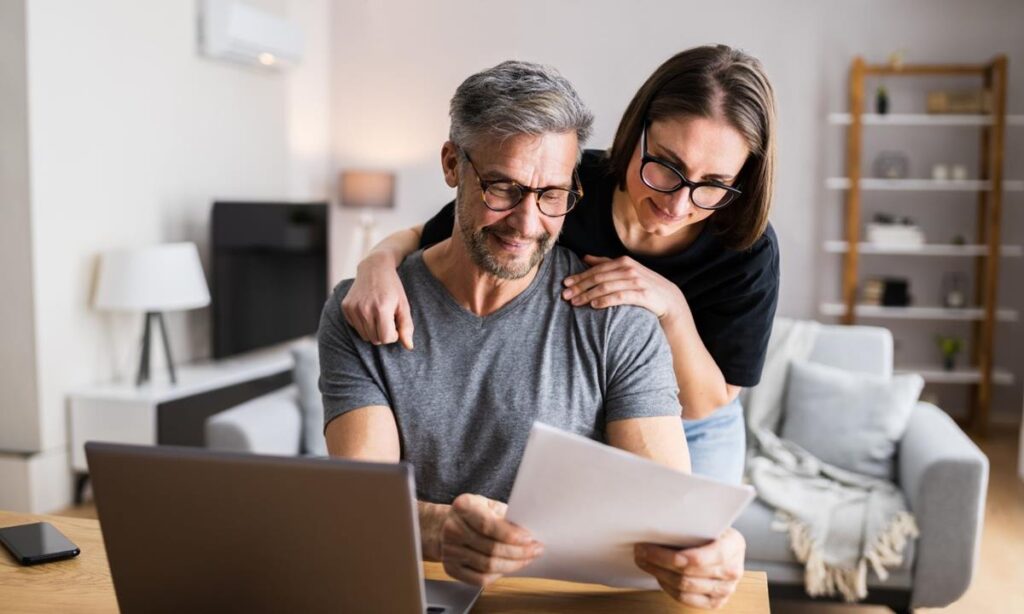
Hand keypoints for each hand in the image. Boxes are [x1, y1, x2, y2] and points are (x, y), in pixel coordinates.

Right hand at [341, 253, 413, 348]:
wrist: (374, 267)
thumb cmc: (393, 288)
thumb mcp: (404, 305)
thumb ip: (407, 327)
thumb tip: (409, 346)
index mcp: (381, 309)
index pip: (386, 338)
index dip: (393, 335)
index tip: (396, 324)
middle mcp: (365, 309)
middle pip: (375, 339)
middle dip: (384, 333)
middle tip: (388, 319)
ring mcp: (353, 308)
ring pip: (365, 336)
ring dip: (373, 330)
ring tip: (379, 315)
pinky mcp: (346, 307)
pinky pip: (355, 327)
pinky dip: (363, 323)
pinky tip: (368, 310)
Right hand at [440, 494, 543, 586]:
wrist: (444, 525)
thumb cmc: (473, 513)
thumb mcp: (488, 504)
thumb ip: (505, 515)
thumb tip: (527, 531)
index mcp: (463, 506)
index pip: (487, 525)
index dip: (510, 534)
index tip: (529, 538)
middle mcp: (452, 528)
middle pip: (490, 548)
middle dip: (518, 552)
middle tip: (535, 550)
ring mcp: (449, 551)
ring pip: (487, 566)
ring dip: (513, 565)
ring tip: (527, 559)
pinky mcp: (451, 568)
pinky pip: (479, 579)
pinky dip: (498, 575)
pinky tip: (509, 568)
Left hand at [562, 255, 685, 321]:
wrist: (669, 300)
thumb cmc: (643, 285)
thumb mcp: (625, 271)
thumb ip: (605, 263)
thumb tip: (584, 257)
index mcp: (623, 261)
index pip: (596, 269)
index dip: (579, 276)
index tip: (565, 284)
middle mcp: (629, 269)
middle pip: (598, 277)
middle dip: (579, 286)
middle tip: (565, 295)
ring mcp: (636, 281)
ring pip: (605, 287)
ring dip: (588, 295)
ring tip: (575, 303)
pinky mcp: (642, 294)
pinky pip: (619, 297)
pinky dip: (604, 300)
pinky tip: (593, 306)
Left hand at [634, 527, 744, 608]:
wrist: (729, 545)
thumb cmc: (714, 530)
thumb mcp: (708, 521)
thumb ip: (690, 524)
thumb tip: (655, 525)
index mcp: (733, 545)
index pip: (697, 559)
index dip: (666, 556)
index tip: (645, 547)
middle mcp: (733, 570)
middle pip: (686, 574)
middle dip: (657, 563)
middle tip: (640, 552)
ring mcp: (726, 589)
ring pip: (684, 588)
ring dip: (659, 574)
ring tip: (644, 562)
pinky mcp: (716, 602)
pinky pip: (686, 600)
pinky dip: (668, 588)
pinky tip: (659, 576)